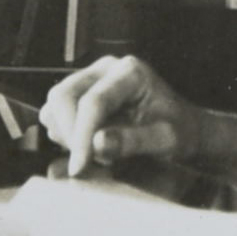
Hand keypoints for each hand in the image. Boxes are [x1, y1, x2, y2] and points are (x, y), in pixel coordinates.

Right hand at [39, 54, 201, 175]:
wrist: (181, 128)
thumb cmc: (178, 132)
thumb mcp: (166, 141)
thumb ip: (134, 141)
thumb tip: (98, 143)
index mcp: (131, 72)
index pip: (94, 101)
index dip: (82, 136)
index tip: (79, 168)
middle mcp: (106, 68)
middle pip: (63, 95)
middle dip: (70, 133)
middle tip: (89, 163)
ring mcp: (90, 77)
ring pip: (55, 103)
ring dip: (66, 134)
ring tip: (96, 153)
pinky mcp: (80, 92)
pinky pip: (55, 112)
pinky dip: (64, 133)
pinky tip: (89, 145)